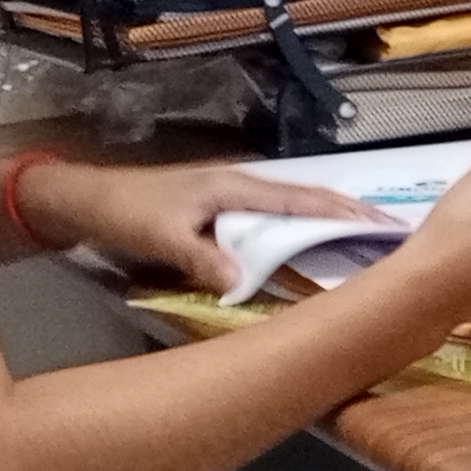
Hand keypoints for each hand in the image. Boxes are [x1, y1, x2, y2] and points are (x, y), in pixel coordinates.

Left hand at [27, 158, 389, 297]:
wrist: (80, 200)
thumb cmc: (123, 211)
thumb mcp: (162, 236)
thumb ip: (204, 258)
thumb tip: (244, 283)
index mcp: (234, 187)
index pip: (301, 199)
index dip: (343, 212)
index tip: (384, 224)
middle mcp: (239, 188)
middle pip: (305, 200)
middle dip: (348, 213)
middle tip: (390, 233)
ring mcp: (229, 199)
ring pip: (291, 210)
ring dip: (325, 222)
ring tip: (361, 241)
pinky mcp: (218, 213)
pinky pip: (271, 222)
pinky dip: (297, 232)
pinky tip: (306, 248)